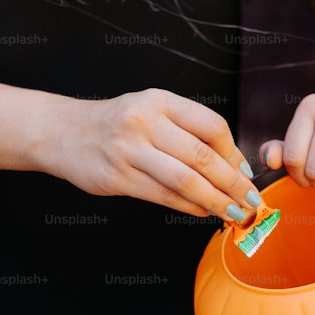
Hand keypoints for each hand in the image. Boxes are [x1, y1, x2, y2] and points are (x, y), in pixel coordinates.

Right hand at [49, 88, 259, 219]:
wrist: (63, 133)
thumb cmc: (117, 125)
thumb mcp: (152, 112)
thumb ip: (187, 132)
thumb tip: (232, 166)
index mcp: (160, 101)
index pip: (211, 126)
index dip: (235, 153)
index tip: (246, 173)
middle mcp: (145, 121)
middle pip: (203, 157)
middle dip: (233, 184)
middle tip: (251, 202)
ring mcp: (129, 150)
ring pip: (185, 181)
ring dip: (216, 201)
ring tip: (234, 214)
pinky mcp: (117, 177)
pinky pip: (164, 196)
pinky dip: (190, 207)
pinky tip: (203, 212)